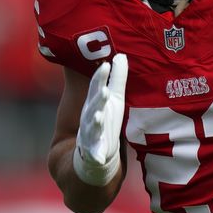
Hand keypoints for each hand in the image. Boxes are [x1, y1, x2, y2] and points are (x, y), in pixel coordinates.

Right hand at [72, 53, 127, 185]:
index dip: (99, 77)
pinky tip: (100, 158)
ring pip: (92, 127)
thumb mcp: (114, 98)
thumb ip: (117, 78)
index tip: (104, 65)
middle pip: (93, 105)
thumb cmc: (106, 119)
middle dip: (98, 98)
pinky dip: (96, 155)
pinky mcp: (93, 152)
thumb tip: (121, 55)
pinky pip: (94, 154)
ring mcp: (90, 134)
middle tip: (105, 91)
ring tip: (99, 117)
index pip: (96, 88)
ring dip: (95, 122)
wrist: (94, 153)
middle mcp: (90, 116)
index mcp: (96, 103)